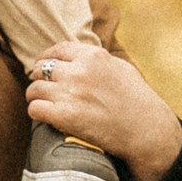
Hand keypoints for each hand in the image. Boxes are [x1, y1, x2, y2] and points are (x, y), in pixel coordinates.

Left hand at [26, 42, 181, 180]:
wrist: (147, 130)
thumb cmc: (138, 101)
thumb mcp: (121, 69)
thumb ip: (97, 61)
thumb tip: (79, 57)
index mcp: (93, 57)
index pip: (58, 50)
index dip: (46, 57)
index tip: (42, 64)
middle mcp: (79, 72)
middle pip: (41, 69)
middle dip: (39, 78)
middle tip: (43, 88)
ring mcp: (70, 93)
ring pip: (34, 89)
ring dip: (36, 97)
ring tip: (42, 103)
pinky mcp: (65, 116)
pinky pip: (35, 109)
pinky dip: (36, 112)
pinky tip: (45, 116)